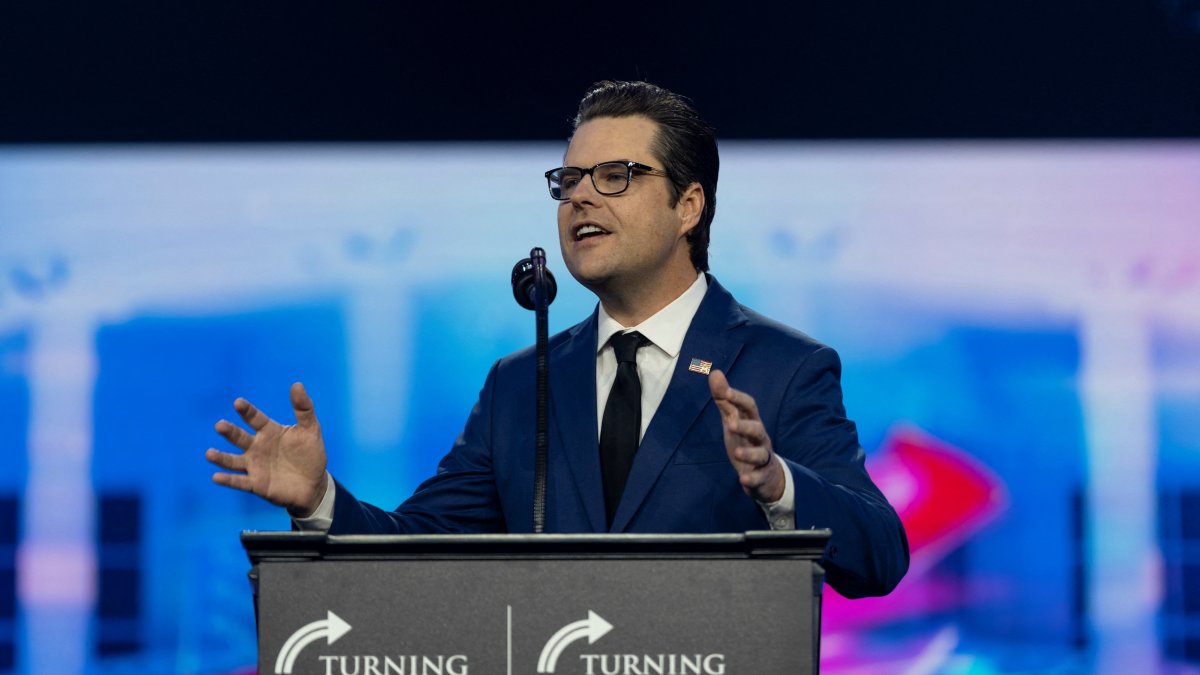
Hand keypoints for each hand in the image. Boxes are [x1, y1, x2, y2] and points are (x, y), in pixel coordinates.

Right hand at [205, 382, 328, 517]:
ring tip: (209, 454)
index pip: (255, 418)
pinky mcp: (256, 484)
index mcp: (269, 431)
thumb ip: (304, 409)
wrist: (313, 483)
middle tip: (220, 425)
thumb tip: (297, 384)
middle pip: (240, 437)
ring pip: (233, 460)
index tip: (238, 402)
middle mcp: (257, 447)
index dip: (247, 411)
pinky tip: (216, 477)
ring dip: (221, 457)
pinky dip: (228, 480)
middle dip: (230, 432)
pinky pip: (239, 481)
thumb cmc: (310, 454)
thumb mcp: (311, 430)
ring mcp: (255, 465)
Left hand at [709, 369, 784, 502]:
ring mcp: (763, 458)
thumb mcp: (733, 420)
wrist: (766, 475)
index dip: (737, 398)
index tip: (723, 390)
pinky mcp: (762, 476)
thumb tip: (714, 372)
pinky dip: (751, 479)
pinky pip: (758, 478)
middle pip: (757, 429)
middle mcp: (760, 438)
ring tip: (735, 452)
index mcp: (752, 422)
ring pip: (759, 454)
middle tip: (730, 424)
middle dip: (745, 425)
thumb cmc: (746, 441)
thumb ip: (724, 399)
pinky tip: (742, 480)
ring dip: (748, 453)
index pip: (749, 407)